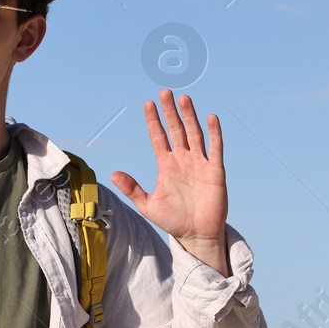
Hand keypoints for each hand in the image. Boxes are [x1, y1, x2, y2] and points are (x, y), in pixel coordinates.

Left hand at [110, 90, 229, 273]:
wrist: (196, 235)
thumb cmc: (173, 220)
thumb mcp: (148, 205)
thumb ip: (132, 188)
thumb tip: (113, 173)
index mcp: (166, 165)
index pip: (158, 137)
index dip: (153, 121)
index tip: (147, 104)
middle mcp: (183, 160)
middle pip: (176, 130)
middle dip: (170, 112)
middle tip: (165, 92)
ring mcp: (200, 163)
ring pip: (194, 134)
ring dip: (189, 117)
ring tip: (183, 99)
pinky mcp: (215, 171)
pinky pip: (215, 149)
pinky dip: (214, 133)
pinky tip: (210, 118)